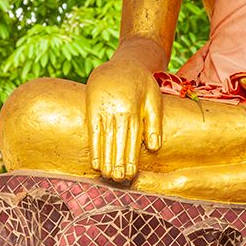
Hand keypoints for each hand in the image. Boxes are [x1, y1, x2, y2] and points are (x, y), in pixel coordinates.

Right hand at [86, 58, 161, 180]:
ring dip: (105, 160)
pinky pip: (92, 133)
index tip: (131, 174)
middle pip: (117, 142)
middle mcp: (116, 111)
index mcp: (132, 109)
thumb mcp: (154, 98)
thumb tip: (154, 147)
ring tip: (108, 177)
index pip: (132, 139)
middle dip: (118, 163)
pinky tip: (95, 164)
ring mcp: (102, 111)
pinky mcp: (92, 110)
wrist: (119, 64)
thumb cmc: (141, 83)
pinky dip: (94, 149)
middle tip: (119, 181)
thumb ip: (154, 123)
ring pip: (104, 140)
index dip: (131, 158)